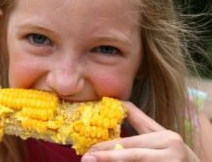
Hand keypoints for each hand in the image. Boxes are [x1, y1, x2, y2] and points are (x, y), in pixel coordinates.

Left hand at [81, 102, 199, 161]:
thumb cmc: (171, 150)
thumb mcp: (157, 133)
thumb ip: (137, 119)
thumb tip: (116, 102)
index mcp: (166, 138)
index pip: (130, 143)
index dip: (107, 147)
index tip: (90, 150)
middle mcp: (170, 152)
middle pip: (131, 155)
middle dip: (106, 157)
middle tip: (87, 159)